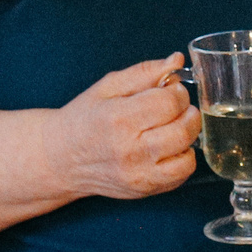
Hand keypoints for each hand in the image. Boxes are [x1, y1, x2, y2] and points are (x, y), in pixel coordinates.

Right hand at [44, 53, 200, 200]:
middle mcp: (130, 150)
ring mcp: (138, 175)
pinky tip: (168, 147)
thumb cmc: (85, 119)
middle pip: (183, 130)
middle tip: (176, 106)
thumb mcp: (108, 87)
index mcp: (118, 118)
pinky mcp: (144, 190)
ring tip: (173, 127)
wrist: (63, 158)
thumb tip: (176, 60)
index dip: (177, 92)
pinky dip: (182, 158)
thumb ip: (144, 72)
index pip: (169, 103)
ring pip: (187, 155)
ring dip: (188, 137)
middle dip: (188, 112)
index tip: (171, 89)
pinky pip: (181, 175)